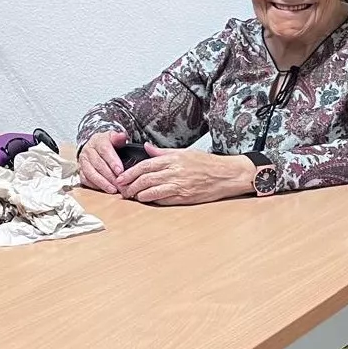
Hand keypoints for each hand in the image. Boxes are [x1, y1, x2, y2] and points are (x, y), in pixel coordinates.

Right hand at [78, 131, 127, 193]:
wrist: (94, 146)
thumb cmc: (106, 144)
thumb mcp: (113, 138)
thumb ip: (118, 137)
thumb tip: (122, 136)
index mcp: (97, 141)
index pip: (105, 151)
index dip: (112, 161)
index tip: (120, 171)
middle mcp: (88, 151)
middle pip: (98, 164)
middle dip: (109, 175)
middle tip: (119, 183)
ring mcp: (83, 162)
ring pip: (91, 173)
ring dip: (102, 183)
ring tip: (113, 189)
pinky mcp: (80, 171)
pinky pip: (86, 180)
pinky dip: (95, 186)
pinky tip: (104, 189)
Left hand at [115, 145, 256, 205]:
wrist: (226, 174)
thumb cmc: (207, 163)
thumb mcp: (184, 152)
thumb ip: (163, 152)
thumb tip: (147, 148)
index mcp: (173, 159)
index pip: (145, 166)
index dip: (129, 173)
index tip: (121, 178)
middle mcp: (174, 172)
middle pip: (145, 179)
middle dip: (130, 186)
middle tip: (122, 190)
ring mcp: (179, 186)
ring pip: (151, 191)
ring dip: (138, 195)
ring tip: (131, 196)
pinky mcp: (184, 197)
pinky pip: (163, 200)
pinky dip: (152, 200)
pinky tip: (147, 200)